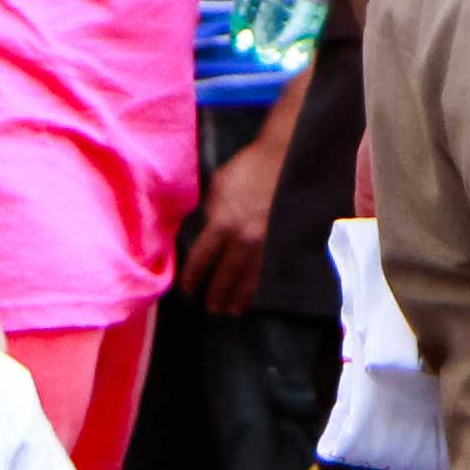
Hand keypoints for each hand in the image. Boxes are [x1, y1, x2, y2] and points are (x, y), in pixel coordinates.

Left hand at [181, 126, 284, 313]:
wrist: (283, 159)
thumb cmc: (246, 169)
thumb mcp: (216, 187)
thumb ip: (208, 212)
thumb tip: (200, 230)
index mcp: (223, 222)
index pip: (202, 259)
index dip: (193, 278)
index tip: (187, 290)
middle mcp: (244, 237)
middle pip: (226, 275)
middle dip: (216, 294)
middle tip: (209, 309)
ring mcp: (266, 242)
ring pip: (249, 278)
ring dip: (238, 297)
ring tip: (231, 310)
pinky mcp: (282, 241)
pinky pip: (268, 270)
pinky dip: (260, 285)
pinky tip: (255, 296)